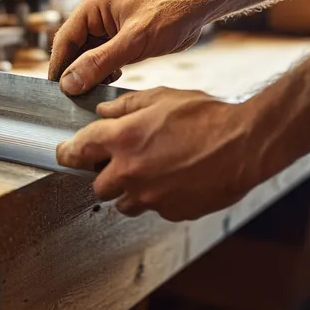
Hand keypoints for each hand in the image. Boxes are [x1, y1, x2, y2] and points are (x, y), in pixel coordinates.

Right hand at [48, 0, 206, 95]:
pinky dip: (102, 73)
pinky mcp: (117, 39)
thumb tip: (69, 83)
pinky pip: (100, 59)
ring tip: (92, 92)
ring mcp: (105, 28)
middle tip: (72, 98)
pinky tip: (111, 80)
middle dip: (74, 72)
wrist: (196, 12)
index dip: (58, 66)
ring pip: (86, 57)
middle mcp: (94, 16)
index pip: (64, 39)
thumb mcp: (133, 42)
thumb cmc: (168, 17)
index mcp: (92, 7)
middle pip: (73, 49)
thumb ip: (99, 63)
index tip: (55, 91)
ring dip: (89, 74)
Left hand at [56, 87, 269, 220]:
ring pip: (122, 203)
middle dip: (104, 173)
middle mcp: (130, 172)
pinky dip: (157, 197)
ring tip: (151, 170)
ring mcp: (150, 196)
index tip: (64, 153)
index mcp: (122, 139)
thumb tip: (103, 111)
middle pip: (96, 185)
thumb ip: (125, 106)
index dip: (66, 152)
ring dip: (128, 190)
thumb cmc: (206, 116)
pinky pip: (153, 208)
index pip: (76, 150)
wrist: (245, 144)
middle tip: (121, 160)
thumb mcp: (161, 98)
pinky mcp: (170, 211)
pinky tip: (174, 178)